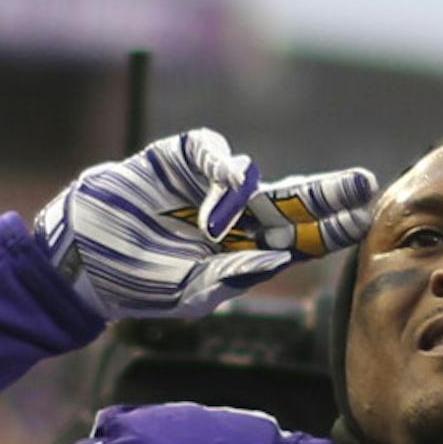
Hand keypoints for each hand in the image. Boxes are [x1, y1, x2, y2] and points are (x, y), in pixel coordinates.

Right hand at [34, 128, 376, 322]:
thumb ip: (229, 278)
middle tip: (362, 184)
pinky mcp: (178, 160)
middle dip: (328, 194)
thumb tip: (276, 263)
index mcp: (245, 254)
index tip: (362, 217)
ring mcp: (208, 187)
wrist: (80, 253)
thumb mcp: (185, 293)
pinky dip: (218, 162)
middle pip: (294, 203)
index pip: (302, 239)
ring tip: (212, 226)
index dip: (333, 227)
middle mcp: (236, 218)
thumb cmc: (134, 283)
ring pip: (252, 176)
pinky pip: (210, 150)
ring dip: (248, 195)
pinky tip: (217, 181)